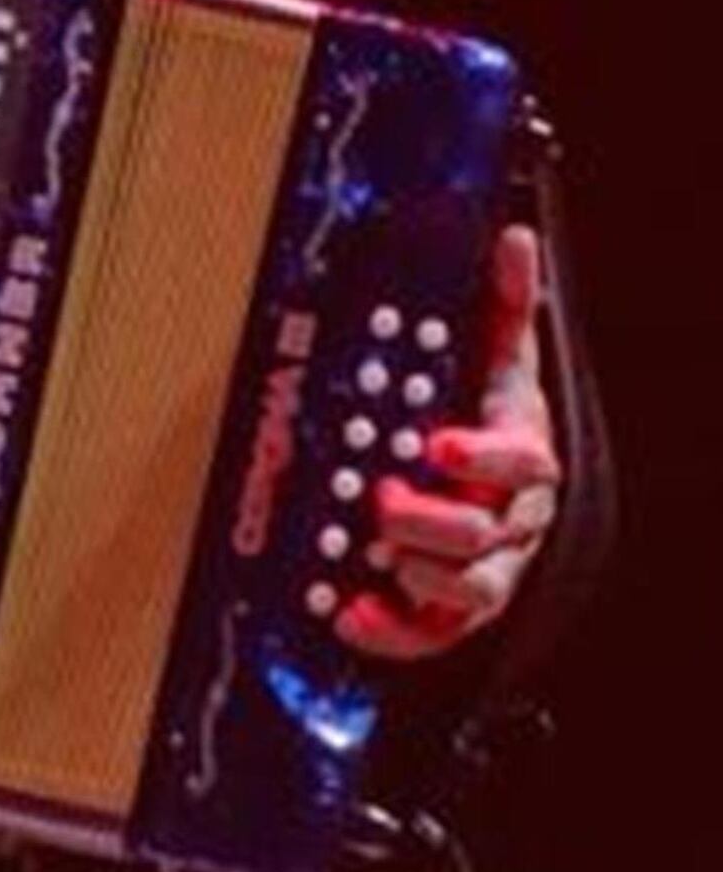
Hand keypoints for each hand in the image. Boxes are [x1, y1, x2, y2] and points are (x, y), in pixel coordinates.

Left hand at [332, 223, 562, 658]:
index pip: (519, 459)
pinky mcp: (455, 609)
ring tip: (374, 554)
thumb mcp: (494, 359)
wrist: (489, 484)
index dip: (481, 455)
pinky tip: (349, 616)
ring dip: (418, 572)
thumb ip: (503, 305)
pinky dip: (392, 631)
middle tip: (378, 499)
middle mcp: (512, 517)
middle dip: (429, 518)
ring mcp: (490, 568)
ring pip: (470, 587)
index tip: (435, 443)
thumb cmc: (489, 421)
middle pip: (484, 529)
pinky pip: (432, 633)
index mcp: (521, 456)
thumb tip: (513, 238)